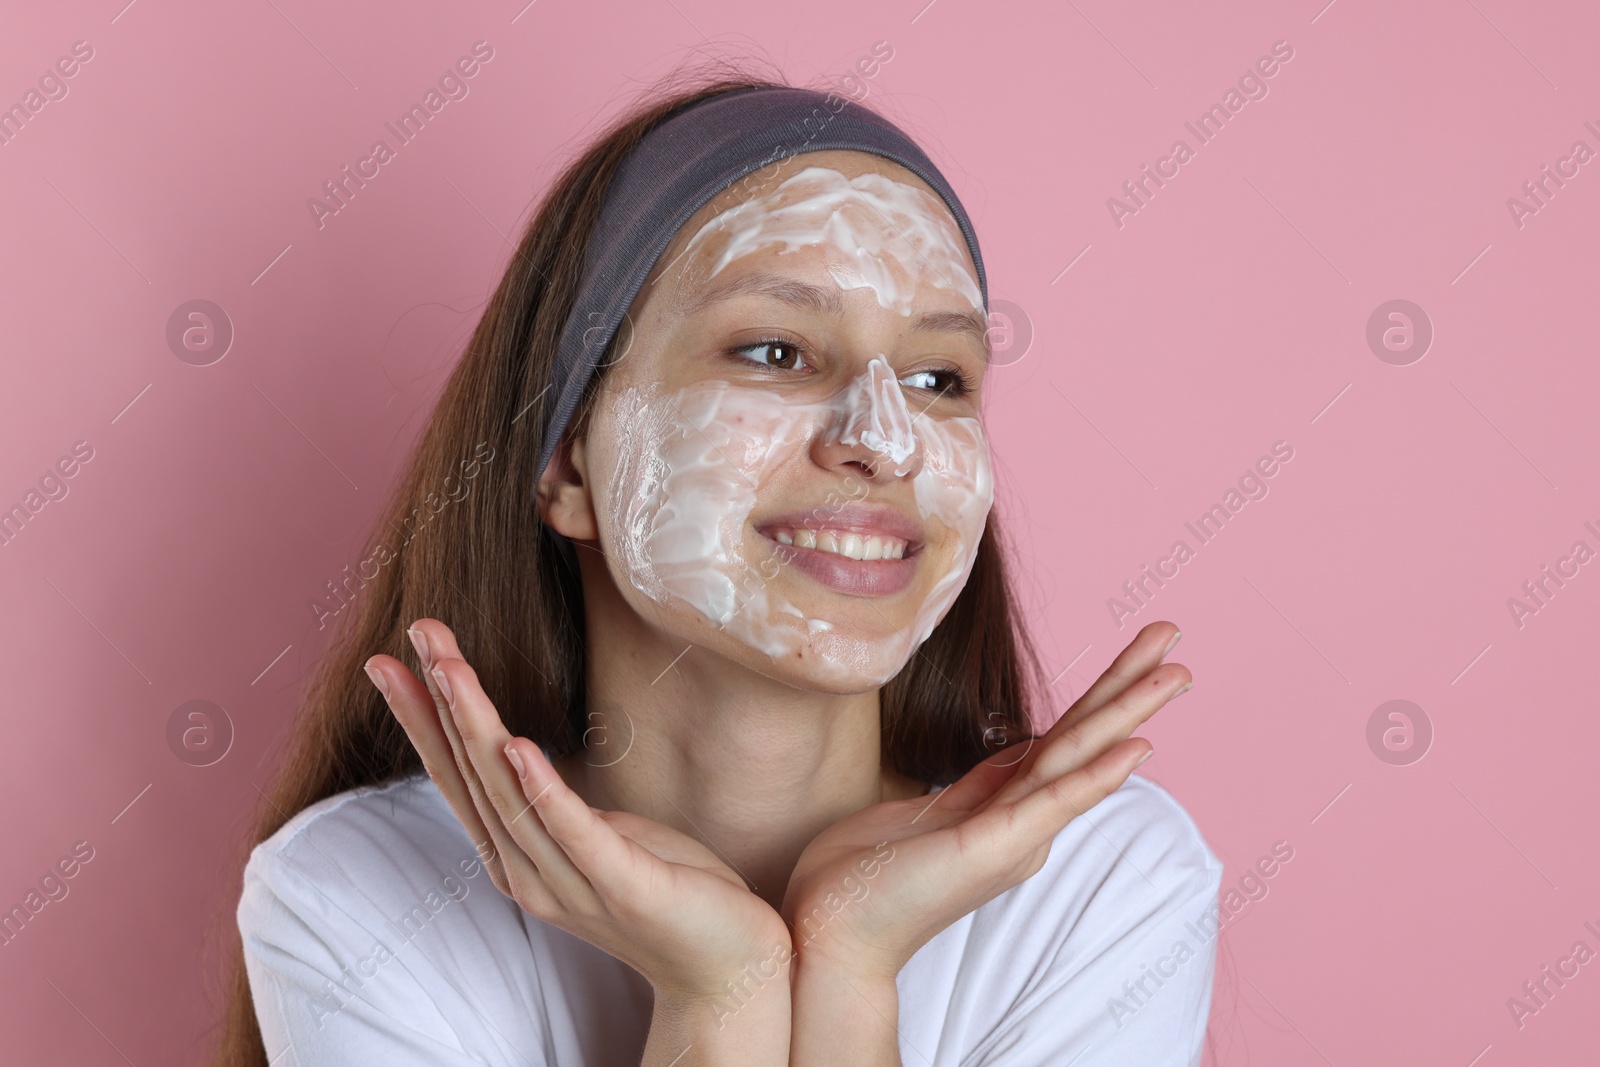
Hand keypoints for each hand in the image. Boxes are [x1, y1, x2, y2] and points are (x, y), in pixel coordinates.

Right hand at [363, 619, 792, 1000]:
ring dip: (477, 726)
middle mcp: (530, 873)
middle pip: (472, 776)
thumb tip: (517, 751)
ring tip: (452, 669)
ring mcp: (573, 884)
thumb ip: (550, 804)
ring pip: (509, 795)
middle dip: (440, 702)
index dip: (422, 718)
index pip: (458, 778)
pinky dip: (542, 791)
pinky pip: (574, 834)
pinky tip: (518, 746)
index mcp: (519, 856)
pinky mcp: (624, 887)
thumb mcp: (595, 834)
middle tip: (418, 635)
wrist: (726, 966)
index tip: (388, 660)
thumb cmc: (666, 887)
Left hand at [779, 620, 1191, 979]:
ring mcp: (1010, 838)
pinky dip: (1096, 776)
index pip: (1062, 736)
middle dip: (1129, 685)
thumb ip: (975, 787)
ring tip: (1175, 673)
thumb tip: (1011, 755)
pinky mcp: (991, 849)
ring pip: (1078, 758)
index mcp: (1003, 809)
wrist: (830, 937)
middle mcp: (1020, 823)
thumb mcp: (925, 813)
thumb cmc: (862, 880)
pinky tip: (1137, 748)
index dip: (1100, 691)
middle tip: (1171, 634)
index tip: (1137, 651)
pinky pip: (1052, 803)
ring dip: (1129, 713)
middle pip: (1081, 737)